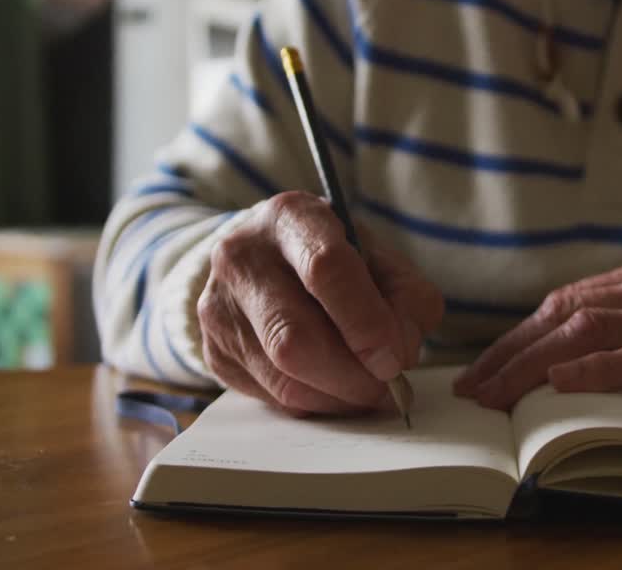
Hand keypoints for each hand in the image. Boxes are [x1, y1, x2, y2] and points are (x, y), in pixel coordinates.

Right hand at [198, 191, 442, 415]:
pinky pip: (272, 397)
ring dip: (338, 396)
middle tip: (388, 385)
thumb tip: (401, 353)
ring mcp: (219, 307)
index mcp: (290, 218)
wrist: (266, 260)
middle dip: (351, 374)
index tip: (395, 359)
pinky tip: (337, 389)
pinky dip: (317, 403)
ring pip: (282, 377)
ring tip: (369, 390)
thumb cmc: (333, 257)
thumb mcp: (380, 256)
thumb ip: (407, 296)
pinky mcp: (214, 351)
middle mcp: (242, 257)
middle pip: (294, 337)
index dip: (365, 322)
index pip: (325, 268)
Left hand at [454, 251, 621, 435]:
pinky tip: (562, 382)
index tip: (483, 367)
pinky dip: (595, 368)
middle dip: (512, 352)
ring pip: (590, 329)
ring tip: (499, 393)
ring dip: (535, 364)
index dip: (518, 335)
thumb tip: (561, 367)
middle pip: (566, 312)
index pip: (566, 301)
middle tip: (474, 387)